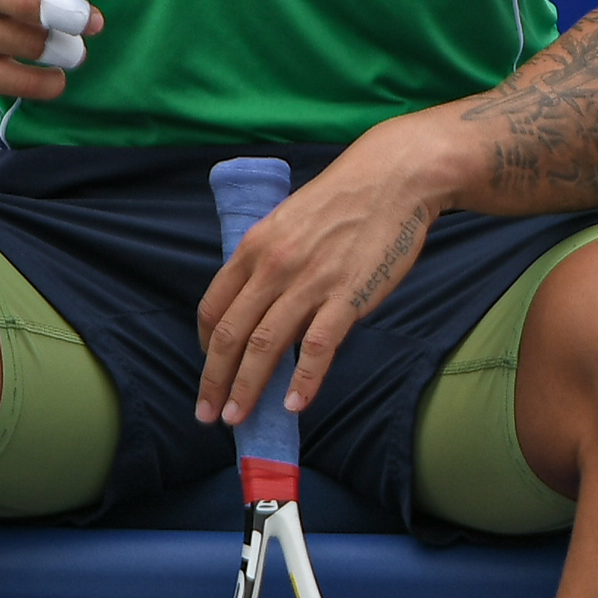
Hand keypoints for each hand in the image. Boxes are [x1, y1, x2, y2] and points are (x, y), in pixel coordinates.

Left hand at [192, 130, 443, 427]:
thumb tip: (263, 305)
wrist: (394, 178)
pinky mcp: (347, 297)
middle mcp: (273, 267)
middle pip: (230, 334)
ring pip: (265, 347)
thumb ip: (270, 261)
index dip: (204, 345)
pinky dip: (303, 381)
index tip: (209, 368)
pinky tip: (293, 405)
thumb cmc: (343, 199)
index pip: (213, 306)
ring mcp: (310, 283)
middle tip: (206, 413)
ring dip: (245, 389)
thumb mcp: (289, 221)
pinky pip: (317, 348)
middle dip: (213, 380)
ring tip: (235, 419)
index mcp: (254, 247)